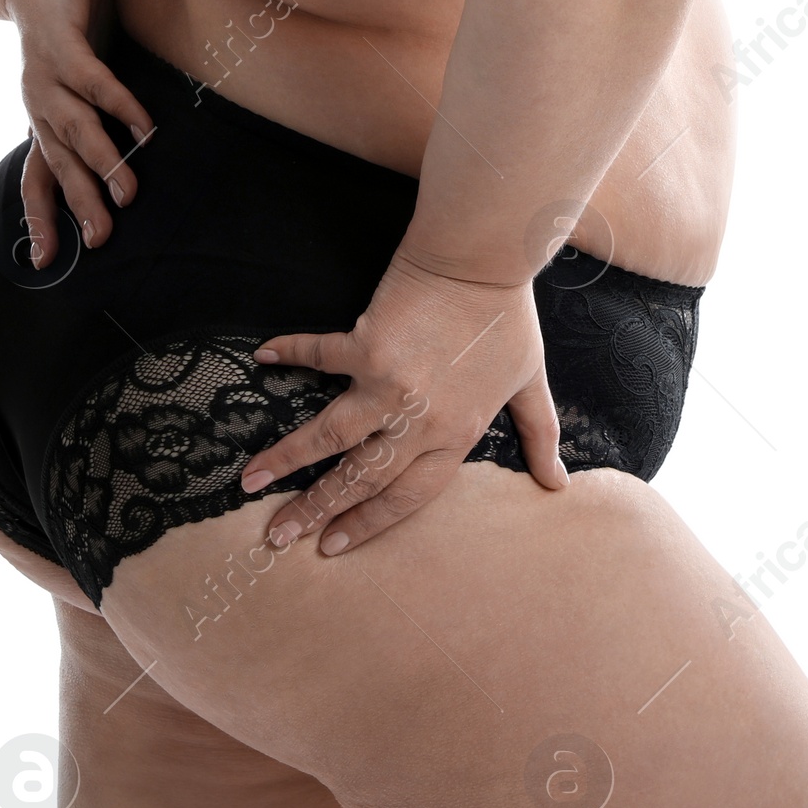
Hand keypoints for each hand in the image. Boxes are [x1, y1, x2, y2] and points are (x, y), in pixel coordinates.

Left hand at [0, 0, 152, 265]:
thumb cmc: (64, 24)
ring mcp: (49, 73)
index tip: (44, 263)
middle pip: (59, 162)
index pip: (37, 177)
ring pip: (74, 127)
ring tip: (128, 192)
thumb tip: (130, 152)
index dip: (40, 218)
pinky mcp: (63, 42)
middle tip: (101, 241)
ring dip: (100, 161)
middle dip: (78, 203)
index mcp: (42, 117)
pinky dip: (116, 104)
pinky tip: (141, 126)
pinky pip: (92, 79)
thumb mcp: (77, 77)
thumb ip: (96, 115)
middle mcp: (40, 103)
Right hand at [239, 250, 567, 554]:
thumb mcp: (530, 382)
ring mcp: (389, 385)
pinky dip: (289, 353)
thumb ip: (539, 434)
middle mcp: (418, 421)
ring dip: (287, 460)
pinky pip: (319, 355)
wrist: (484, 262)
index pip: (405, 497)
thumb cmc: (508, 319)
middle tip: (277, 535)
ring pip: (330, 437)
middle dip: (315, 510)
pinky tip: (262, 356)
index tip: (333, 546)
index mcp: (454, 434)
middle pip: (360, 478)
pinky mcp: (366, 346)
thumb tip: (556, 483)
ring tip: (251, 481)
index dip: (367, 524)